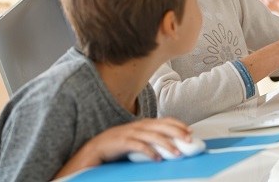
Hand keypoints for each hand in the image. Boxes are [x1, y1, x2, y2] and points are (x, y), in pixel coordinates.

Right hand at [55, 118, 190, 177]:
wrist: (89, 152)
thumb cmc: (114, 148)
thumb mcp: (134, 143)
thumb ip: (148, 142)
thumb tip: (167, 147)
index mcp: (140, 125)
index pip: (162, 121)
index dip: (177, 125)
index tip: (190, 131)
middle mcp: (135, 126)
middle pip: (160, 126)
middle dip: (176, 131)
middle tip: (189, 139)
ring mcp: (126, 134)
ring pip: (151, 136)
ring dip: (166, 144)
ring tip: (177, 152)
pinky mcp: (118, 143)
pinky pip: (136, 146)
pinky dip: (148, 151)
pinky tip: (157, 158)